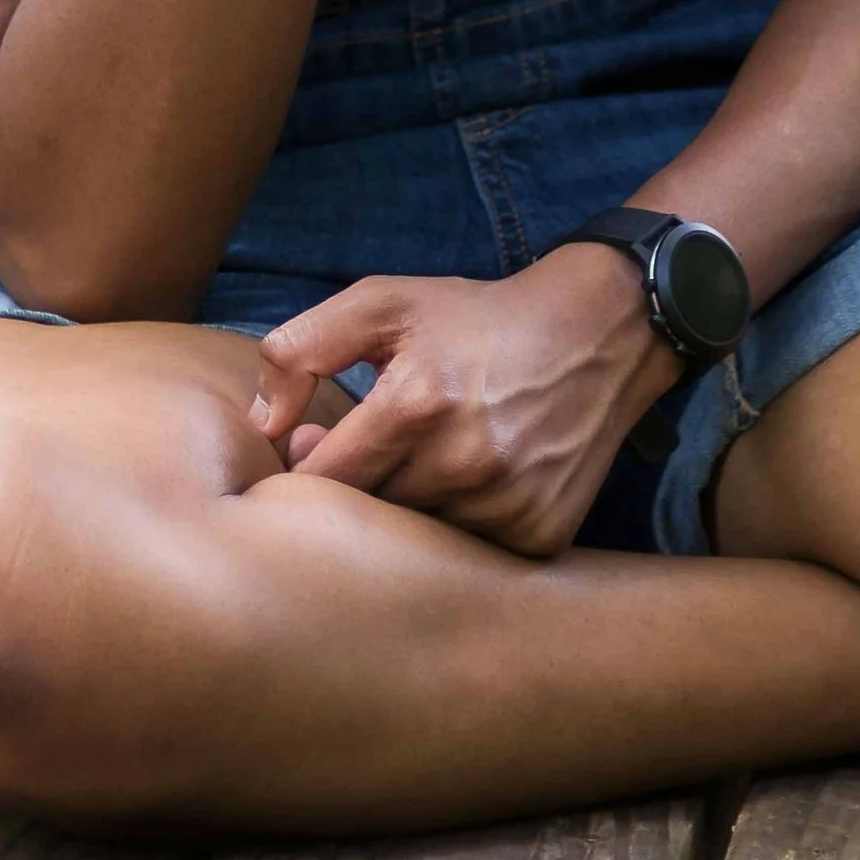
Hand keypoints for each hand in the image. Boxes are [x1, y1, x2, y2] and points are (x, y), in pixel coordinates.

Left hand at [249, 251, 679, 559]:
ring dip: (410, 513)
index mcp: (415, 404)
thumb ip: (303, 350)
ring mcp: (506, 505)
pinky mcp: (540, 534)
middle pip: (369, 516)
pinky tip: (475, 486)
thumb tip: (262, 426)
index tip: (320, 447)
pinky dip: (463, 530)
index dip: (311, 467)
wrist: (598, 332)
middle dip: (359, 490)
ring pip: (418, 543)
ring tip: (428, 464)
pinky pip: (472, 556)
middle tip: (377, 451)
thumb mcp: (385, 302)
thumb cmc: (476, 318)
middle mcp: (462, 462)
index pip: (325, 480)